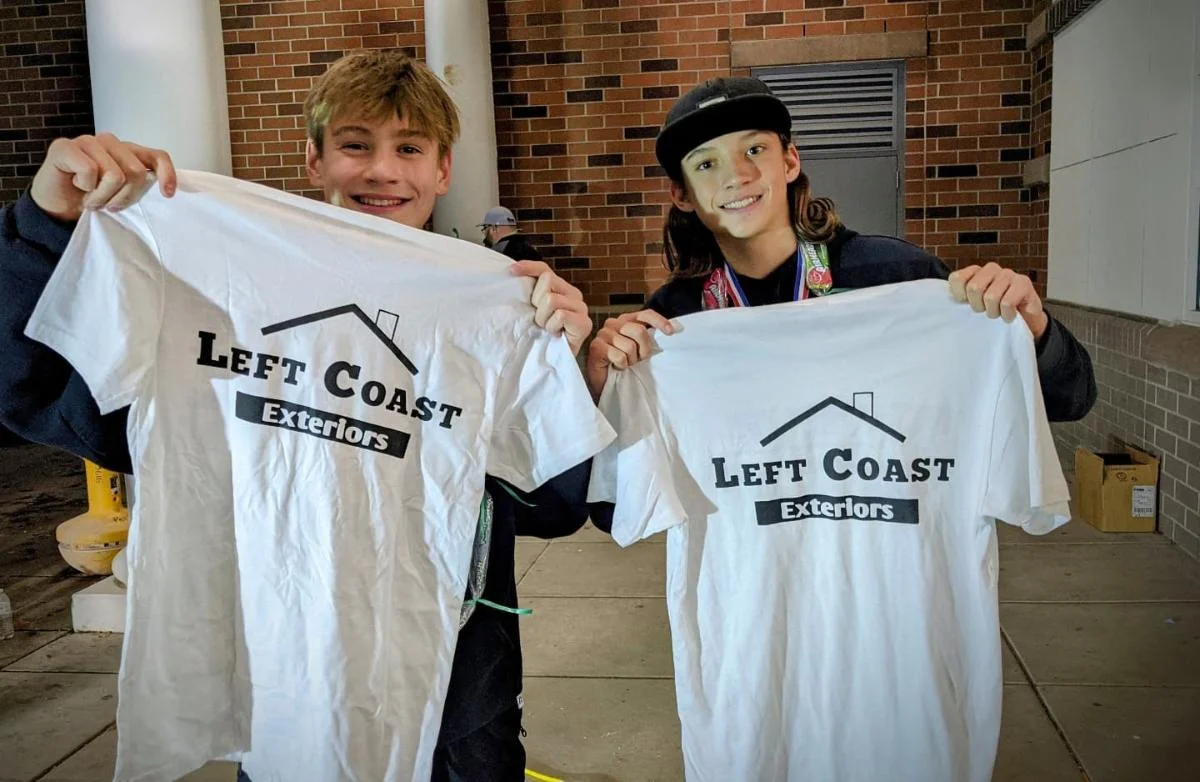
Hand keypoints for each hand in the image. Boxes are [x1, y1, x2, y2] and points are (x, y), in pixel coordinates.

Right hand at [30, 133, 175, 222]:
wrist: (56, 208)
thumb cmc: (90, 198)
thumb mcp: (122, 194)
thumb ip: (138, 184)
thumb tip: (159, 184)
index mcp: (127, 152)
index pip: (157, 156)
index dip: (166, 174)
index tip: (167, 194)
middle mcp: (110, 142)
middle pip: (137, 172)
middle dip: (124, 197)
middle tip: (108, 204)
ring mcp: (88, 141)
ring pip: (115, 175)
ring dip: (102, 196)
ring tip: (91, 197)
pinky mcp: (65, 146)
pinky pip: (89, 171)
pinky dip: (85, 187)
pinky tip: (76, 185)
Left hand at [510, 260, 590, 355]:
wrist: (552, 362)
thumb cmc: (540, 337)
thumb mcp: (531, 311)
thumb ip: (530, 294)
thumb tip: (512, 274)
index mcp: (561, 288)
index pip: (544, 269)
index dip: (528, 267)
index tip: (511, 270)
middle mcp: (574, 294)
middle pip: (547, 280)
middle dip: (536, 301)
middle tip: (539, 319)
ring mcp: (581, 308)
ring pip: (552, 299)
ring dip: (543, 318)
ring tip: (546, 328)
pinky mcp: (584, 323)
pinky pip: (560, 314)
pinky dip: (552, 326)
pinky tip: (554, 334)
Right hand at [585, 309, 674, 399]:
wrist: (605, 382)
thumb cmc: (623, 364)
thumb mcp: (640, 348)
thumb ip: (651, 337)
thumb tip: (674, 328)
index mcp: (625, 320)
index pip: (645, 315)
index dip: (659, 321)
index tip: (671, 332)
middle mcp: (613, 323)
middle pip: (640, 331)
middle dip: (644, 349)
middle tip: (638, 360)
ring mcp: (603, 334)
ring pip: (629, 346)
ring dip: (630, 360)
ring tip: (624, 363)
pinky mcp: (596, 346)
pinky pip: (619, 356)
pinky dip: (621, 365)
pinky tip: (616, 366)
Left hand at [949, 262, 1047, 339]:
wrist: (1025, 320)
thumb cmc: (995, 311)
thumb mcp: (973, 305)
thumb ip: (959, 299)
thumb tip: (940, 304)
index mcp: (975, 272)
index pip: (957, 278)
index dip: (960, 296)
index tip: (966, 305)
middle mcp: (991, 269)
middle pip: (974, 288)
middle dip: (978, 306)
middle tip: (985, 311)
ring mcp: (1008, 274)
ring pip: (991, 296)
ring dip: (994, 312)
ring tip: (998, 313)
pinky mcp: (1023, 283)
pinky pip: (1007, 302)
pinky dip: (1006, 314)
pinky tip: (1009, 316)